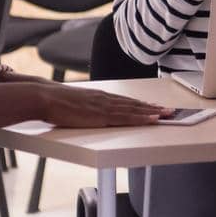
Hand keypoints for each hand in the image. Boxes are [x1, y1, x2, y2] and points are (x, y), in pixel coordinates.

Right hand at [39, 85, 172, 128]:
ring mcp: (105, 107)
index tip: (154, 107)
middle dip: (153, 108)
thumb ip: (84, 107)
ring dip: (152, 112)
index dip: (142, 105)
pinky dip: (141, 118)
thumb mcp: (74, 103)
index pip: (125, 101)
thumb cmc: (55, 102)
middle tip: (170, 110)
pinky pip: (126, 118)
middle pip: (134, 104)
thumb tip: (86, 112)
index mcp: (99, 97)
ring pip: (135, 110)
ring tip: (167, 114)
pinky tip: (152, 119)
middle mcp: (106, 99)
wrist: (45, 97)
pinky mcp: (101, 116)